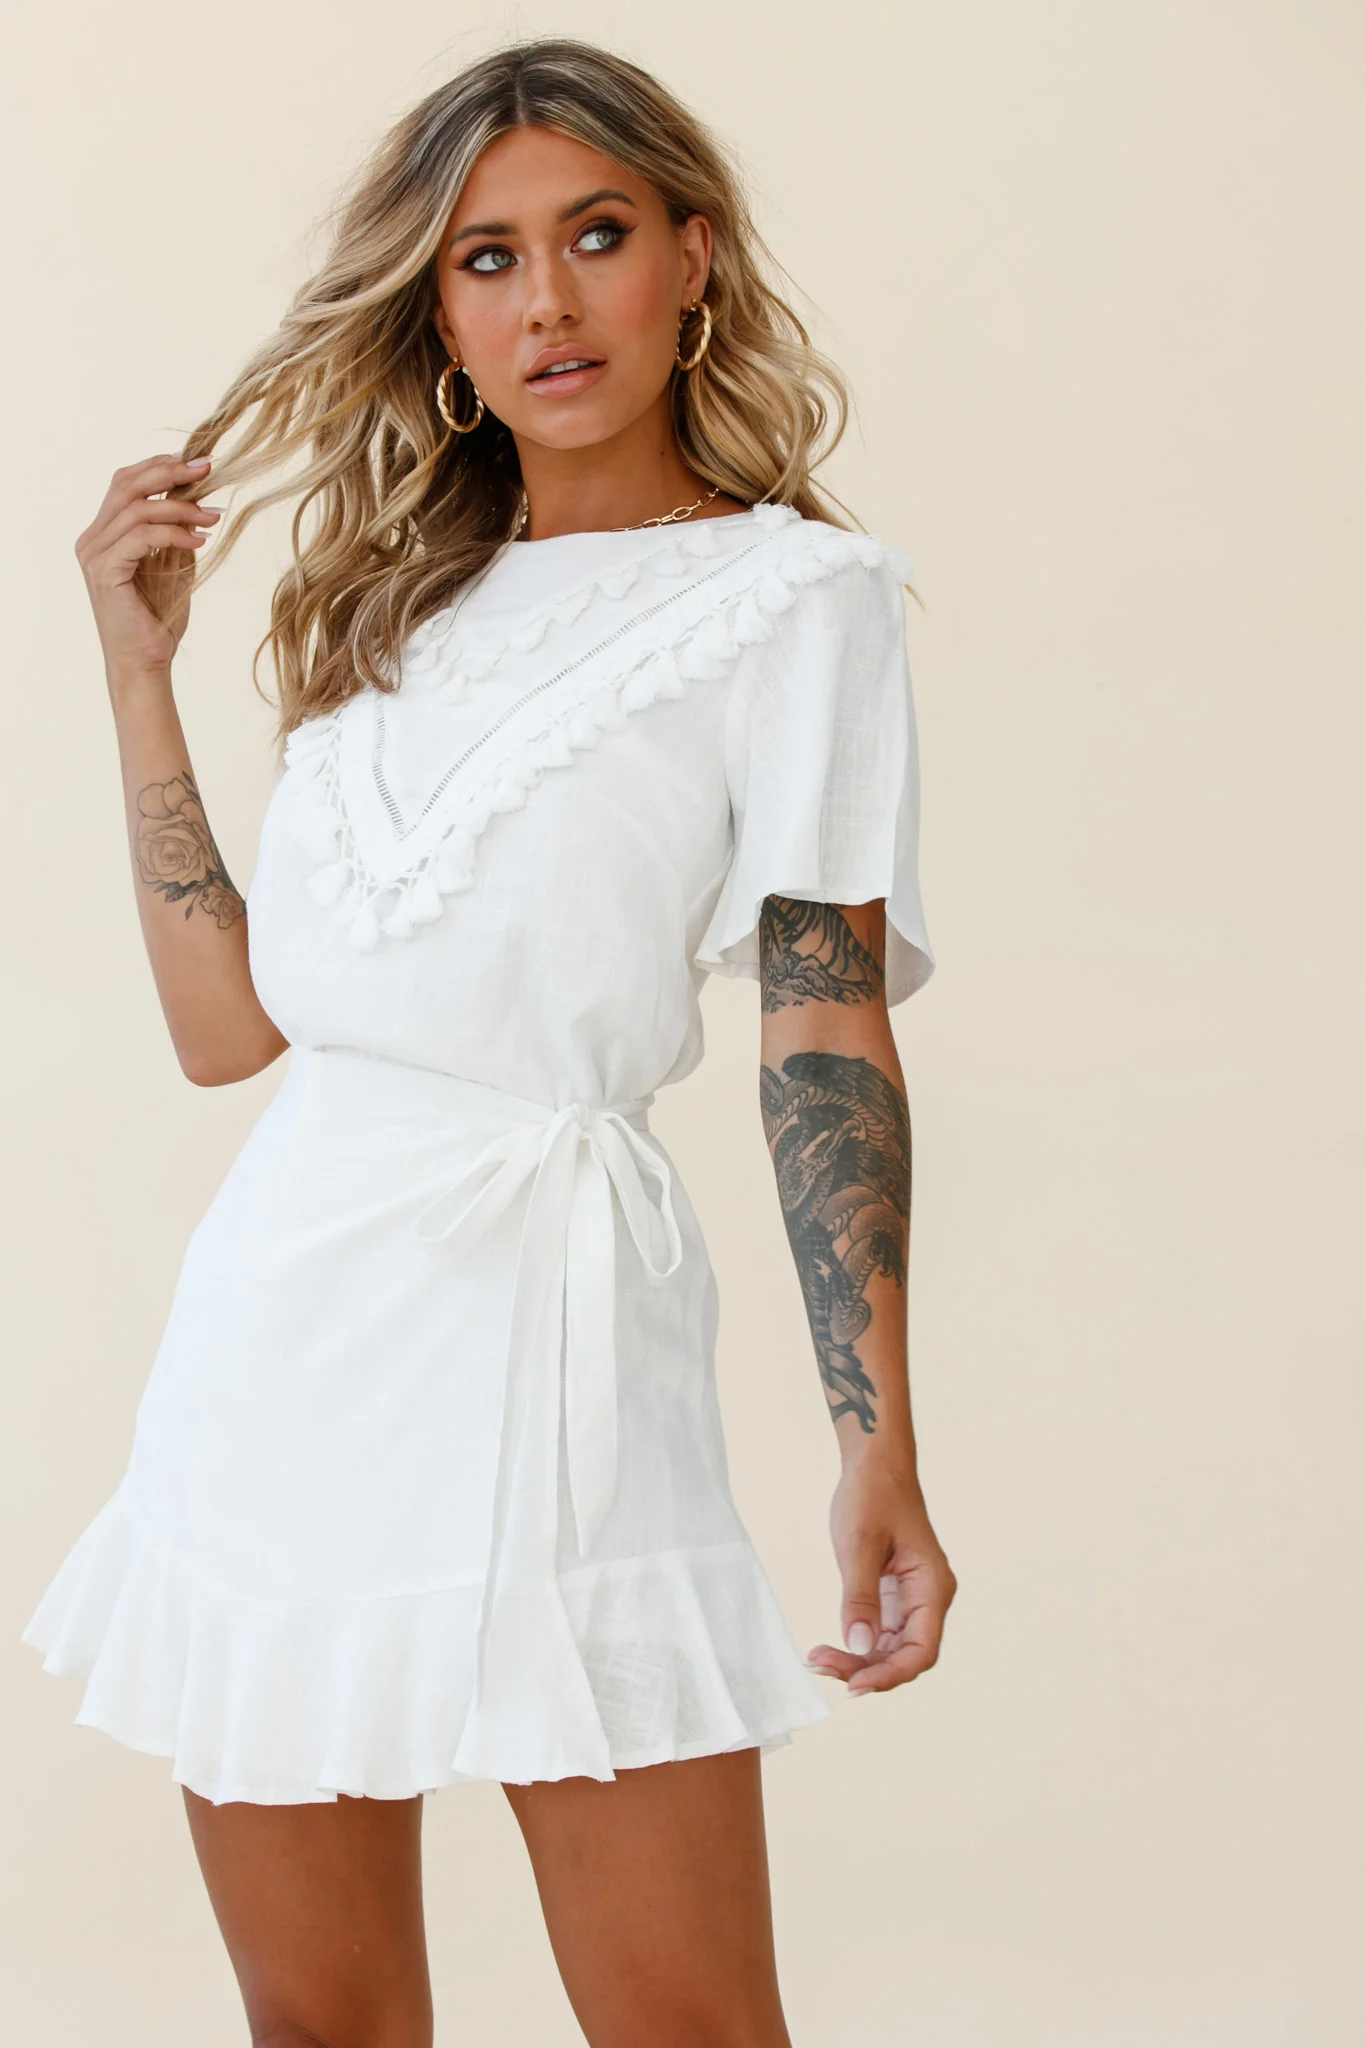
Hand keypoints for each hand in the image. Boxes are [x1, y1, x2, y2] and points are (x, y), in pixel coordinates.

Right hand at [75, 454, 220, 680]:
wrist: (145, 663)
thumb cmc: (158, 621)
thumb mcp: (174, 567)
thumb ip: (177, 534)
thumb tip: (200, 502)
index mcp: (104, 535)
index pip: (127, 484)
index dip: (162, 467)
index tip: (201, 465)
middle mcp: (93, 540)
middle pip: (127, 485)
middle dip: (170, 473)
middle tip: (207, 470)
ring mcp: (94, 554)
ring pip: (138, 509)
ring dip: (181, 507)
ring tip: (214, 516)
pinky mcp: (104, 571)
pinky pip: (142, 536)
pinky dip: (174, 533)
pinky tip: (200, 540)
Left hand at [806, 1451, 956, 1696]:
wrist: (875, 1463)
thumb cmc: (872, 1494)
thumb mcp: (859, 1544)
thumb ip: (860, 1597)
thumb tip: (860, 1647)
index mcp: (932, 1586)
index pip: (921, 1650)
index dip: (890, 1675)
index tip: (854, 1686)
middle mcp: (929, 1598)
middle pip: (905, 1655)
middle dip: (866, 1669)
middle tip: (820, 1666)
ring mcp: (912, 1598)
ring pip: (891, 1648)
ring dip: (859, 1660)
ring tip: (817, 1658)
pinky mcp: (894, 1595)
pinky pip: (881, 1632)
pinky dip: (858, 1644)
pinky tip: (830, 1647)